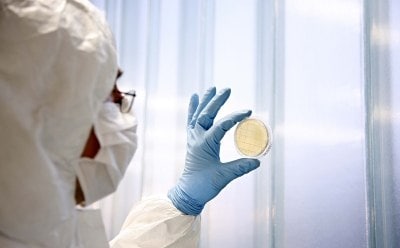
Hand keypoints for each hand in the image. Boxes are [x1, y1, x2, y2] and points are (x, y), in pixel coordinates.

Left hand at [168, 87, 260, 214]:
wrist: (188, 192)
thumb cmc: (205, 185)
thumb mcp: (224, 176)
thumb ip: (240, 168)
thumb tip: (257, 161)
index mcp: (204, 145)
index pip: (221, 126)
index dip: (234, 117)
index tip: (248, 111)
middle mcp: (197, 138)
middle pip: (207, 115)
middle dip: (217, 101)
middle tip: (227, 89)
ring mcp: (193, 138)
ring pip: (198, 114)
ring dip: (205, 101)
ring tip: (212, 87)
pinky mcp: (192, 140)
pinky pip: (192, 120)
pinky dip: (193, 108)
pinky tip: (195, 97)